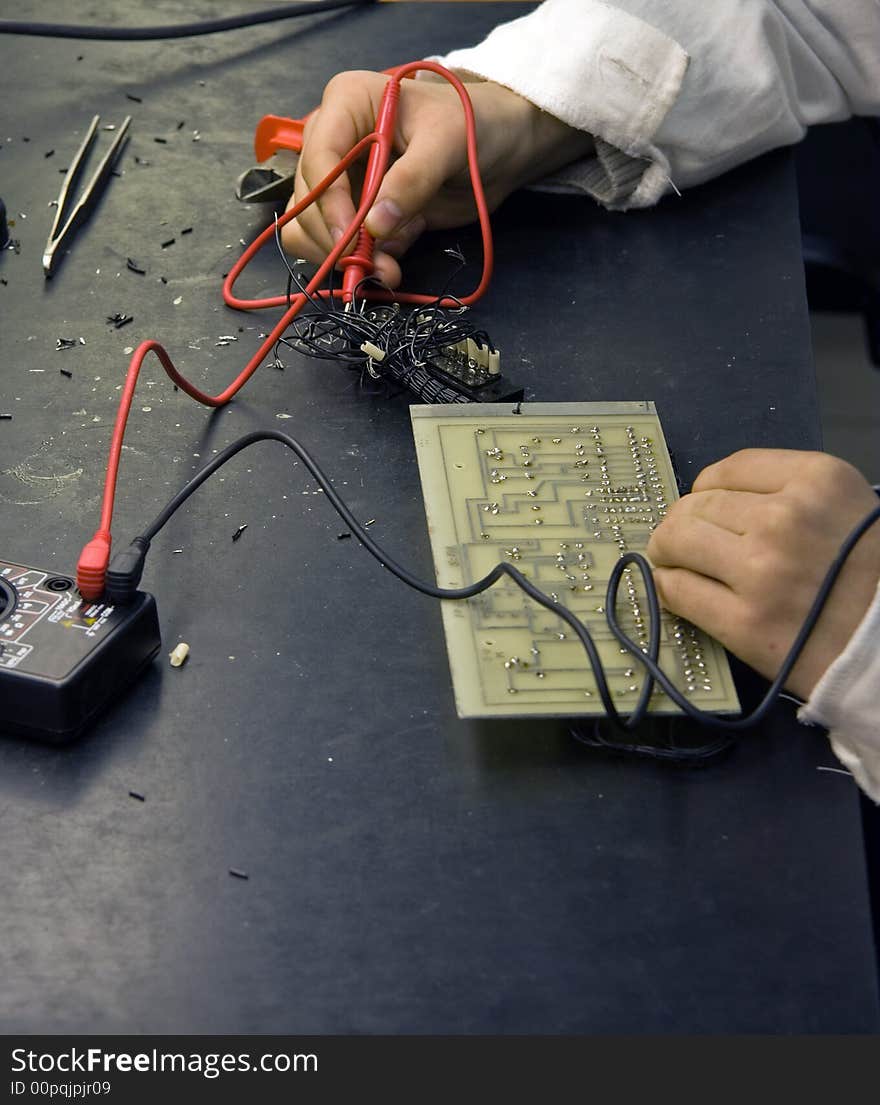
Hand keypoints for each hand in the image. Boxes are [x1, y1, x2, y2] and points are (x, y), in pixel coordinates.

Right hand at [281, 69, 592, 286]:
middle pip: (308, 199)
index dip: (329, 201)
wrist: (497, 147)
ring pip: (310, 228)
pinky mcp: (354, 212)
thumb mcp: (448, 142)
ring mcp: (339, 179)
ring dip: (347, 256)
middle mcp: (332, 139)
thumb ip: (413, 180)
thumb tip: (376, 226)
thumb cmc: (473, 125)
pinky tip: (393, 255)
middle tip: (380, 266)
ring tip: (392, 265)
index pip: (318, 156)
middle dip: (340, 239)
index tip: (352, 237)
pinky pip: (334, 245)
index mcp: (347, 104)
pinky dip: (358, 261)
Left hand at [646, 450, 879, 699]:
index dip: (707, 491)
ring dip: (666, 552)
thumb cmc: (872, 577)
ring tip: (673, 563)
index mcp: (818, 480)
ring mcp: (762, 570)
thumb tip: (712, 497)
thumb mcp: (847, 507)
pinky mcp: (744, 622)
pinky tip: (676, 591)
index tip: (707, 508)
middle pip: (695, 505)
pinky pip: (677, 590)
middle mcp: (786, 517)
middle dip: (681, 522)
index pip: (727, 470)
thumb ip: (788, 492)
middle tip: (681, 541)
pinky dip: (667, 588)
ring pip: (676, 541)